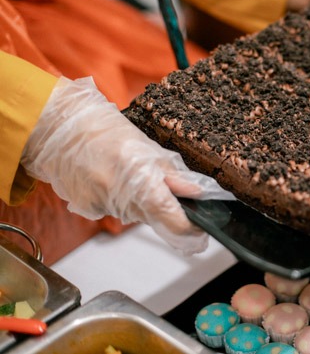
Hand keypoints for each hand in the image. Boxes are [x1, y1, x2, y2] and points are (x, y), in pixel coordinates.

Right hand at [20, 77, 234, 254]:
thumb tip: (197, 193)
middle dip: (163, 208)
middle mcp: (120, 197)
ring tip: (126, 172)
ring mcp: (101, 206)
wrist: (58, 128)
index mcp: (140, 178)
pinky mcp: (87, 210)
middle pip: (154, 218)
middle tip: (158, 184)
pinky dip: (118, 199)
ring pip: (134, 215)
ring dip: (138, 201)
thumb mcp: (147, 147)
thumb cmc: (103, 130)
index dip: (189, 229)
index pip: (171, 218)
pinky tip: (109, 177)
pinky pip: (114, 210)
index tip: (199, 232)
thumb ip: (172, 175)